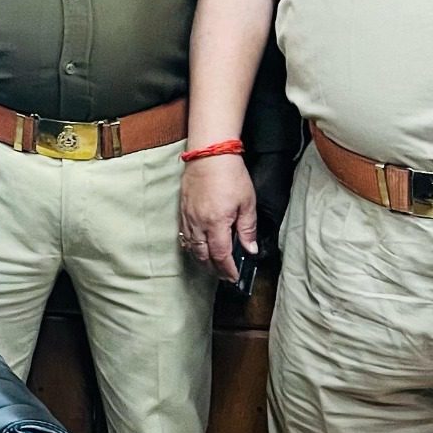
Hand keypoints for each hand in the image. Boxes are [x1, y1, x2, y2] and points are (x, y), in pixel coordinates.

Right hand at [179, 154, 257, 283]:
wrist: (209, 154)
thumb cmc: (231, 176)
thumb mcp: (247, 203)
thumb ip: (247, 229)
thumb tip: (250, 249)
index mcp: (217, 224)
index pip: (220, 255)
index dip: (227, 270)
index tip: (233, 278)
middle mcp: (199, 224)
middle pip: (202, 255)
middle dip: (213, 269)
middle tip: (223, 276)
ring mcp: (188, 217)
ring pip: (191, 247)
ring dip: (201, 259)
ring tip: (211, 265)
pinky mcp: (182, 210)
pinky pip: (184, 234)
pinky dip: (191, 245)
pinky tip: (198, 246)